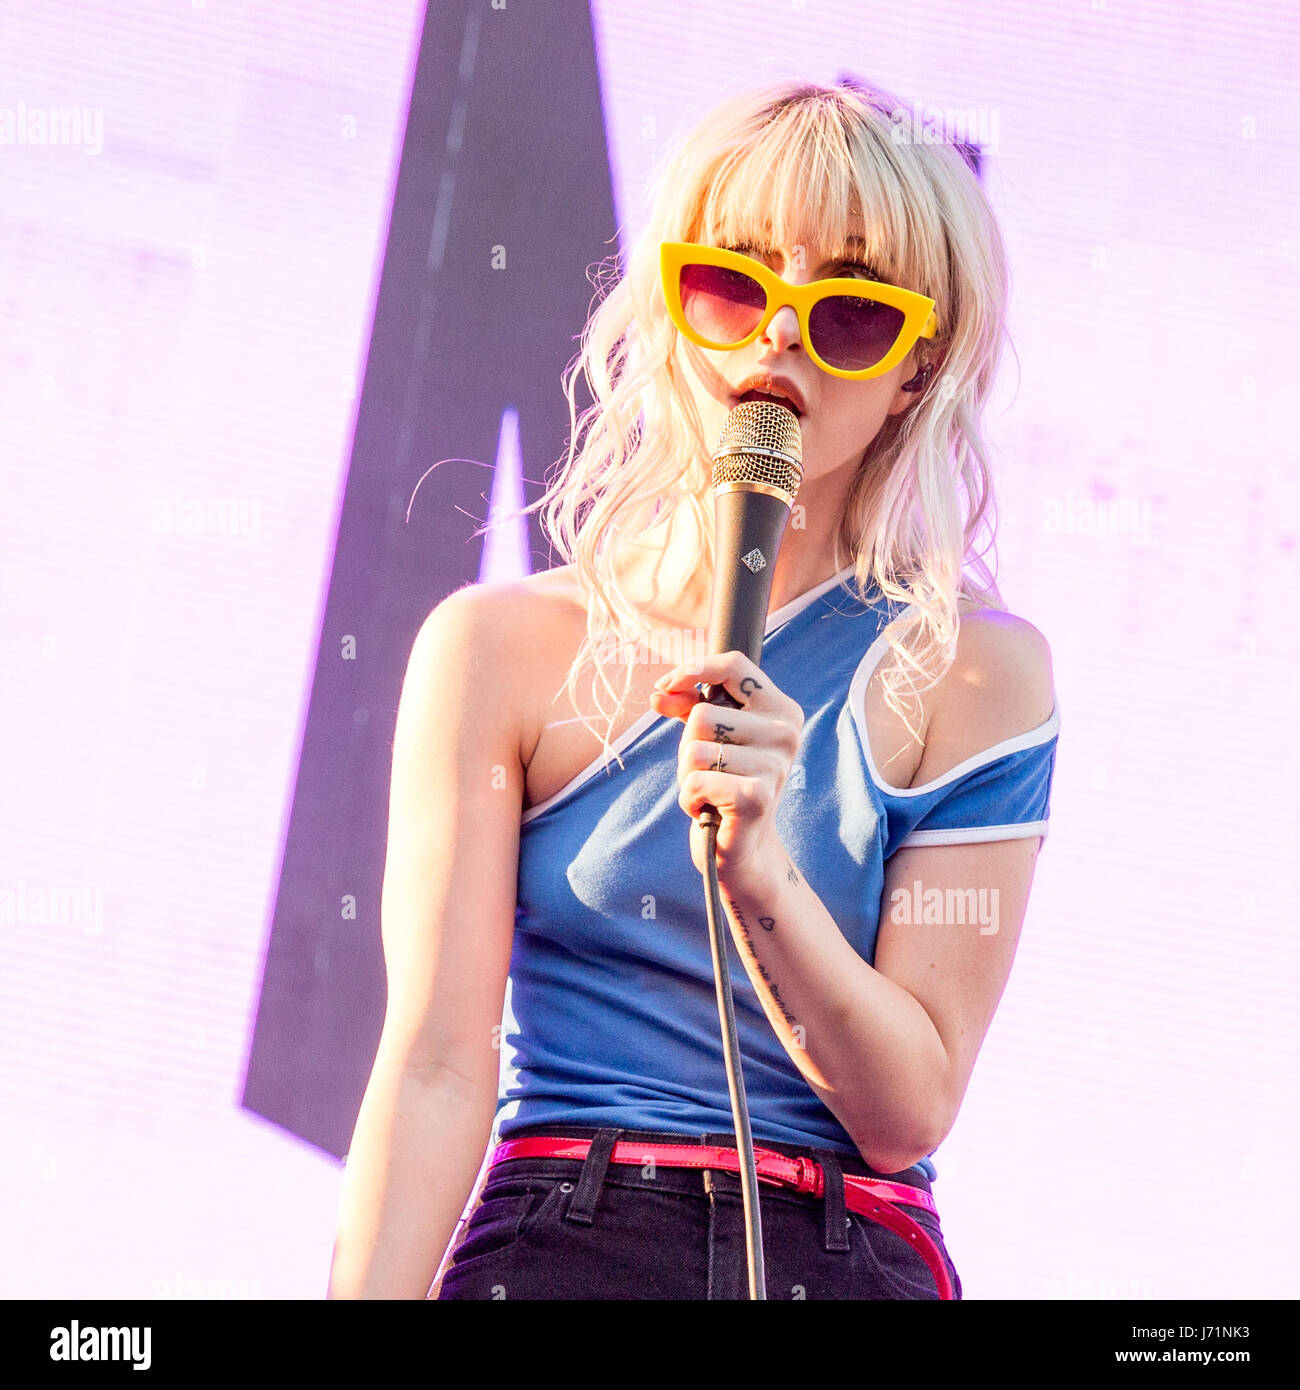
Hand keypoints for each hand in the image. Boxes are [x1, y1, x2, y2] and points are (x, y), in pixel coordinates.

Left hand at [648, 650, 804, 879]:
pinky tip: (708, 808)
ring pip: (694, 749)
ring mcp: (774, 765)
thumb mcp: (708, 737)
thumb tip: (659, 693)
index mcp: (780, 709)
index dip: (693, 669)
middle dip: (688, 745)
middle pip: (702, 714)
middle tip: (706, 770)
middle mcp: (785, 732)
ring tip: (709, 790)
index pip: (733, 665)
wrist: (743, 846)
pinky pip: (696, 780)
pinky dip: (690, 798)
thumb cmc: (725, 783)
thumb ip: (687, 706)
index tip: (666, 686)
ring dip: (688, 774)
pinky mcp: (756, 796)